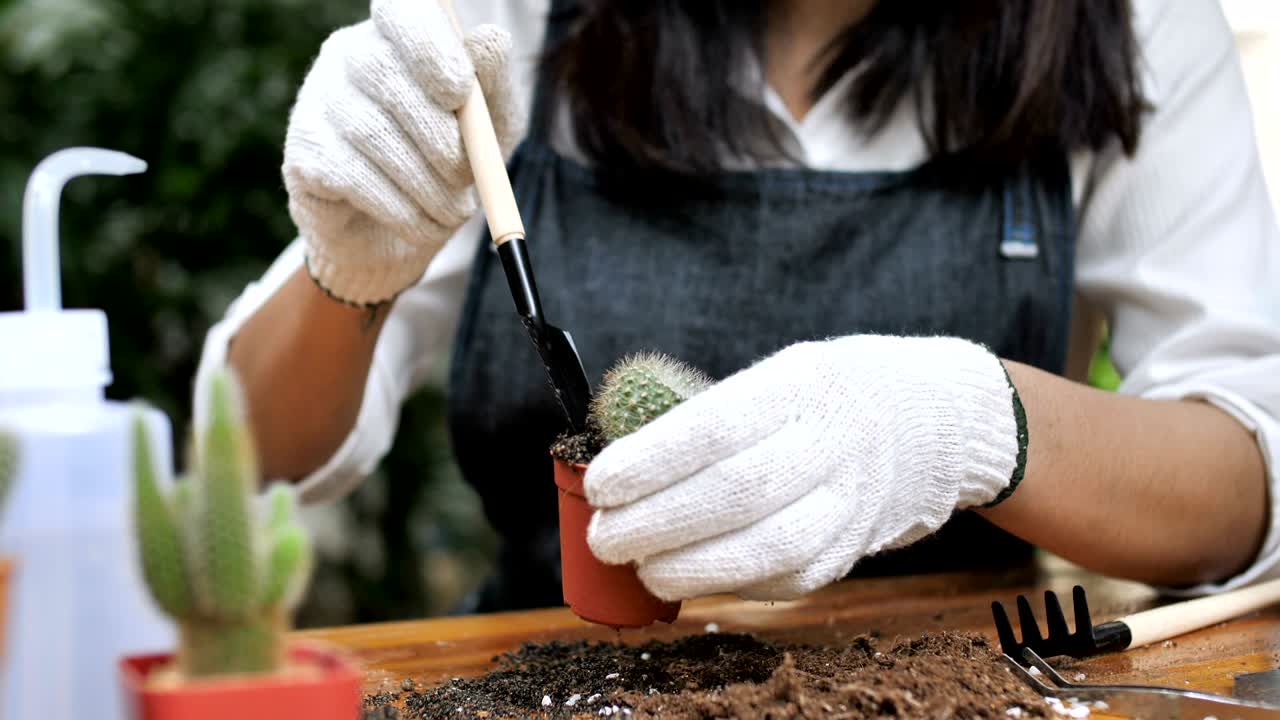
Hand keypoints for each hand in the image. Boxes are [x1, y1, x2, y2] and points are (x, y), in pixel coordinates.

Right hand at [282, 0, 521, 305]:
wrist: (402, 244)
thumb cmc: (450, 174)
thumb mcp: (490, 133)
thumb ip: (492, 87)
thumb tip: (491, 39)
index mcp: (400, 40)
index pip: (401, 11)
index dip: (427, 44)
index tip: (459, 90)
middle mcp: (349, 56)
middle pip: (381, 69)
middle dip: (436, 132)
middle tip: (467, 176)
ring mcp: (318, 101)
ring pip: (369, 130)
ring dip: (426, 182)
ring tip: (454, 212)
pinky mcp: (301, 154)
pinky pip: (350, 174)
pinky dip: (398, 206)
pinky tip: (420, 224)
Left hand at [584, 335, 1025, 600]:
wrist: (927, 423)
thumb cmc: (820, 397)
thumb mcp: (775, 374)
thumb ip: (707, 414)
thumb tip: (617, 463)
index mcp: (803, 385)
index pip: (719, 427)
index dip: (652, 462)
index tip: (601, 483)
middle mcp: (833, 444)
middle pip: (738, 493)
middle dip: (656, 522)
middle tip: (603, 535)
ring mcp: (849, 504)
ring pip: (765, 550)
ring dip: (686, 566)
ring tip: (637, 564)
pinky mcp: (847, 553)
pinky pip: (780, 580)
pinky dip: (723, 584)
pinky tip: (683, 575)